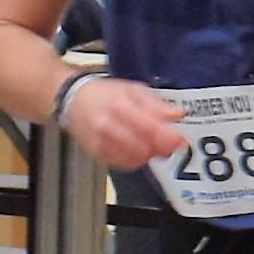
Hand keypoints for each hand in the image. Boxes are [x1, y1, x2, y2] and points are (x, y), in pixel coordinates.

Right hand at [60, 73, 179, 172]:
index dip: (168, 138)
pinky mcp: (97, 154)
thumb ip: (156, 104)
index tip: (181, 141)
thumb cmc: (105, 94)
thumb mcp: (133, 90)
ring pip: (134, 159)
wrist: (72, 100)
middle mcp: (108, 126)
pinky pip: (124, 164)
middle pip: (143, 148)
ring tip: (151, 144)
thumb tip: (179, 114)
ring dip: (149, 155)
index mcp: (119, 106)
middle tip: (169, 144)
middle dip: (161, 149)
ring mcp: (101, 143)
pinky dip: (135, 159)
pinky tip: (137, 149)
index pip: (149, 128)